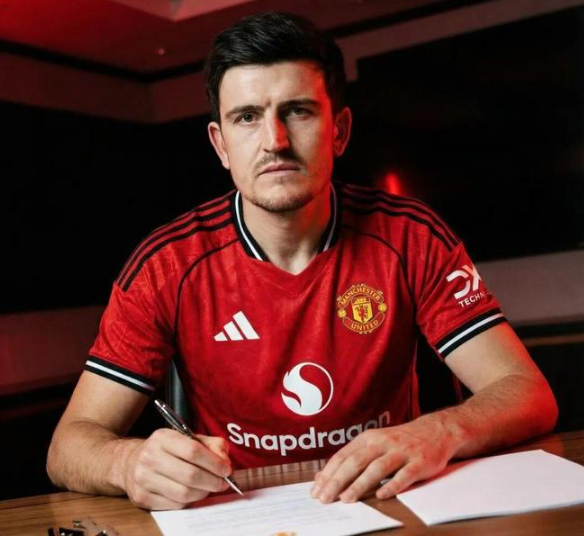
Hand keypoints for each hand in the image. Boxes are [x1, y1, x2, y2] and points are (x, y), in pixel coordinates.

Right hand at [122, 428, 231, 509]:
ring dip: (203, 492)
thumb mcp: (188, 438)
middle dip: (212, 481)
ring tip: (210, 488)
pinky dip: (189, 501)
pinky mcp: (142, 497)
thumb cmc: (167, 449)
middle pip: (190, 475)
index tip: (226, 469)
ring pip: (184, 493)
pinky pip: (174, 504)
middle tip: (223, 482)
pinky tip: (193, 493)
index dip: (214, 462)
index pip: (193, 451)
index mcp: (162, 438)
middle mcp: (150, 457)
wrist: (130, 461)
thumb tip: (225, 462)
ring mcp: (143, 479)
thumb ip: (211, 445)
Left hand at [310, 418, 456, 502]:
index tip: (316, 491)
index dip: (328, 473)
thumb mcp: (373, 444)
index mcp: (368, 439)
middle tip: (325, 498)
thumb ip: (351, 459)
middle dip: (338, 481)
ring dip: (360, 484)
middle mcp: (382, 443)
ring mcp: (401, 452)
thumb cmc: (399, 442)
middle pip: (356, 462)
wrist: (435, 430)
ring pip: (377, 468)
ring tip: (347, 499)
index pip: (343, 456)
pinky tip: (382, 495)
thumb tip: (322, 477)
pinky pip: (404, 475)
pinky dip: (393, 485)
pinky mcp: (419, 462)